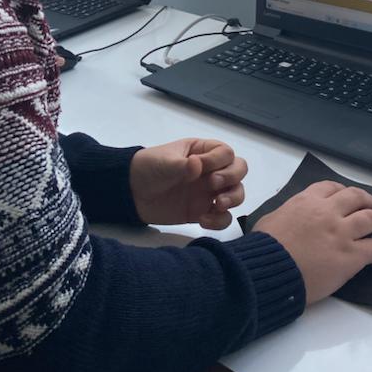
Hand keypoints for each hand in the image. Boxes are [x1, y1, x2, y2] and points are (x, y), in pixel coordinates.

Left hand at [130, 139, 246, 227]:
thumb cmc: (149, 167)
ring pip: (237, 194)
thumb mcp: (164, 163)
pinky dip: (220, 221)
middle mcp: (210, 170)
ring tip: (216, 205)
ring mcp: (208, 192)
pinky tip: (203, 220)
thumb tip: (198, 164)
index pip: (226, 153)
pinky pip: (223, 218)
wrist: (132, 192)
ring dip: (233, 200)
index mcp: (202, 151)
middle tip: (214, 187)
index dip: (220, 161)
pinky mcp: (203, 212)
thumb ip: (182, 165)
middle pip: (239, 170)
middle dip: (232, 179)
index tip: (203, 169)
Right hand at [255, 180, 371, 303]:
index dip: (344, 191)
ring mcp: (342, 232)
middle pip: (357, 197)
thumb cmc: (266, 246)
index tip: (349, 198)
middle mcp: (328, 211)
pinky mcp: (351, 255)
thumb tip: (292, 219)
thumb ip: (288, 213)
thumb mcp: (272, 218)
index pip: (331, 187)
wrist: (271, 269)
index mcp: (306, 200)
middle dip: (370, 201)